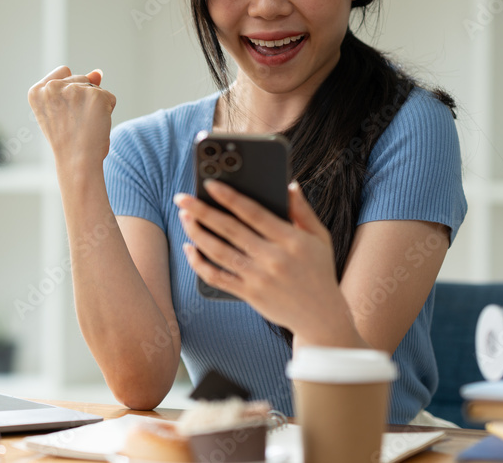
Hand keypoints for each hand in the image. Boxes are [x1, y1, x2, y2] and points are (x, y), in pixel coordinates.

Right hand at [28, 65, 116, 168]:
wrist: (77, 162)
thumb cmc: (67, 141)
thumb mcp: (62, 111)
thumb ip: (75, 87)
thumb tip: (98, 72)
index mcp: (36, 91)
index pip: (63, 72)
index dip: (70, 92)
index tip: (65, 112)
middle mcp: (51, 87)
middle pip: (81, 78)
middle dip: (83, 97)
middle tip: (75, 122)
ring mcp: (73, 90)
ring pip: (95, 87)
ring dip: (95, 104)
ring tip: (84, 124)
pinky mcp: (94, 96)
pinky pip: (109, 97)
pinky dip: (107, 111)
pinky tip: (96, 125)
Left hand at [175, 180, 361, 346]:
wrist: (321, 317)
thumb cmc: (319, 270)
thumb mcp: (320, 237)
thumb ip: (303, 211)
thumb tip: (288, 185)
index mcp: (291, 240)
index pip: (253, 213)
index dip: (229, 197)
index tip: (209, 184)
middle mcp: (273, 259)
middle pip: (230, 230)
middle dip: (202, 211)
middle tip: (181, 198)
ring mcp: (259, 278)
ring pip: (219, 252)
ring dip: (197, 233)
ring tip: (184, 217)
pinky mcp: (249, 294)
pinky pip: (218, 277)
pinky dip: (200, 263)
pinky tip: (189, 249)